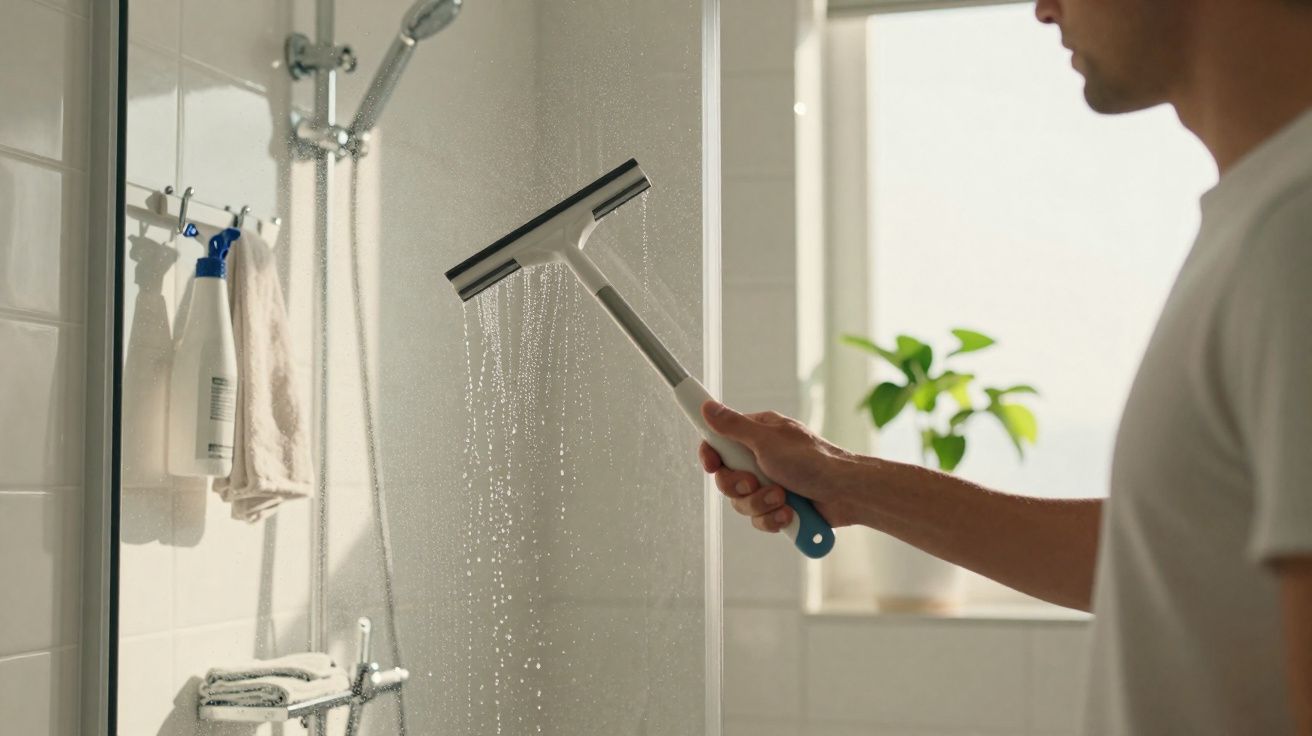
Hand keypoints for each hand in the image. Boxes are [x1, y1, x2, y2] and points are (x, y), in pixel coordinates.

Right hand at [698, 401, 866, 532]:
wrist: (846, 493)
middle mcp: (761, 458)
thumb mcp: (766, 441)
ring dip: (761, 504)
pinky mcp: (779, 507)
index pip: (720, 443)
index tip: (711, 465)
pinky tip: (789, 513)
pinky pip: (759, 519)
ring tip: (783, 498)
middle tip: (755, 482)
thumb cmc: (812, 460)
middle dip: (741, 487)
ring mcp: (770, 484)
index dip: (711, 456)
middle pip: (727, 478)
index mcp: (757, 435)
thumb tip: (707, 406)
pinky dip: (773, 518)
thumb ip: (733, 427)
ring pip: (742, 502)